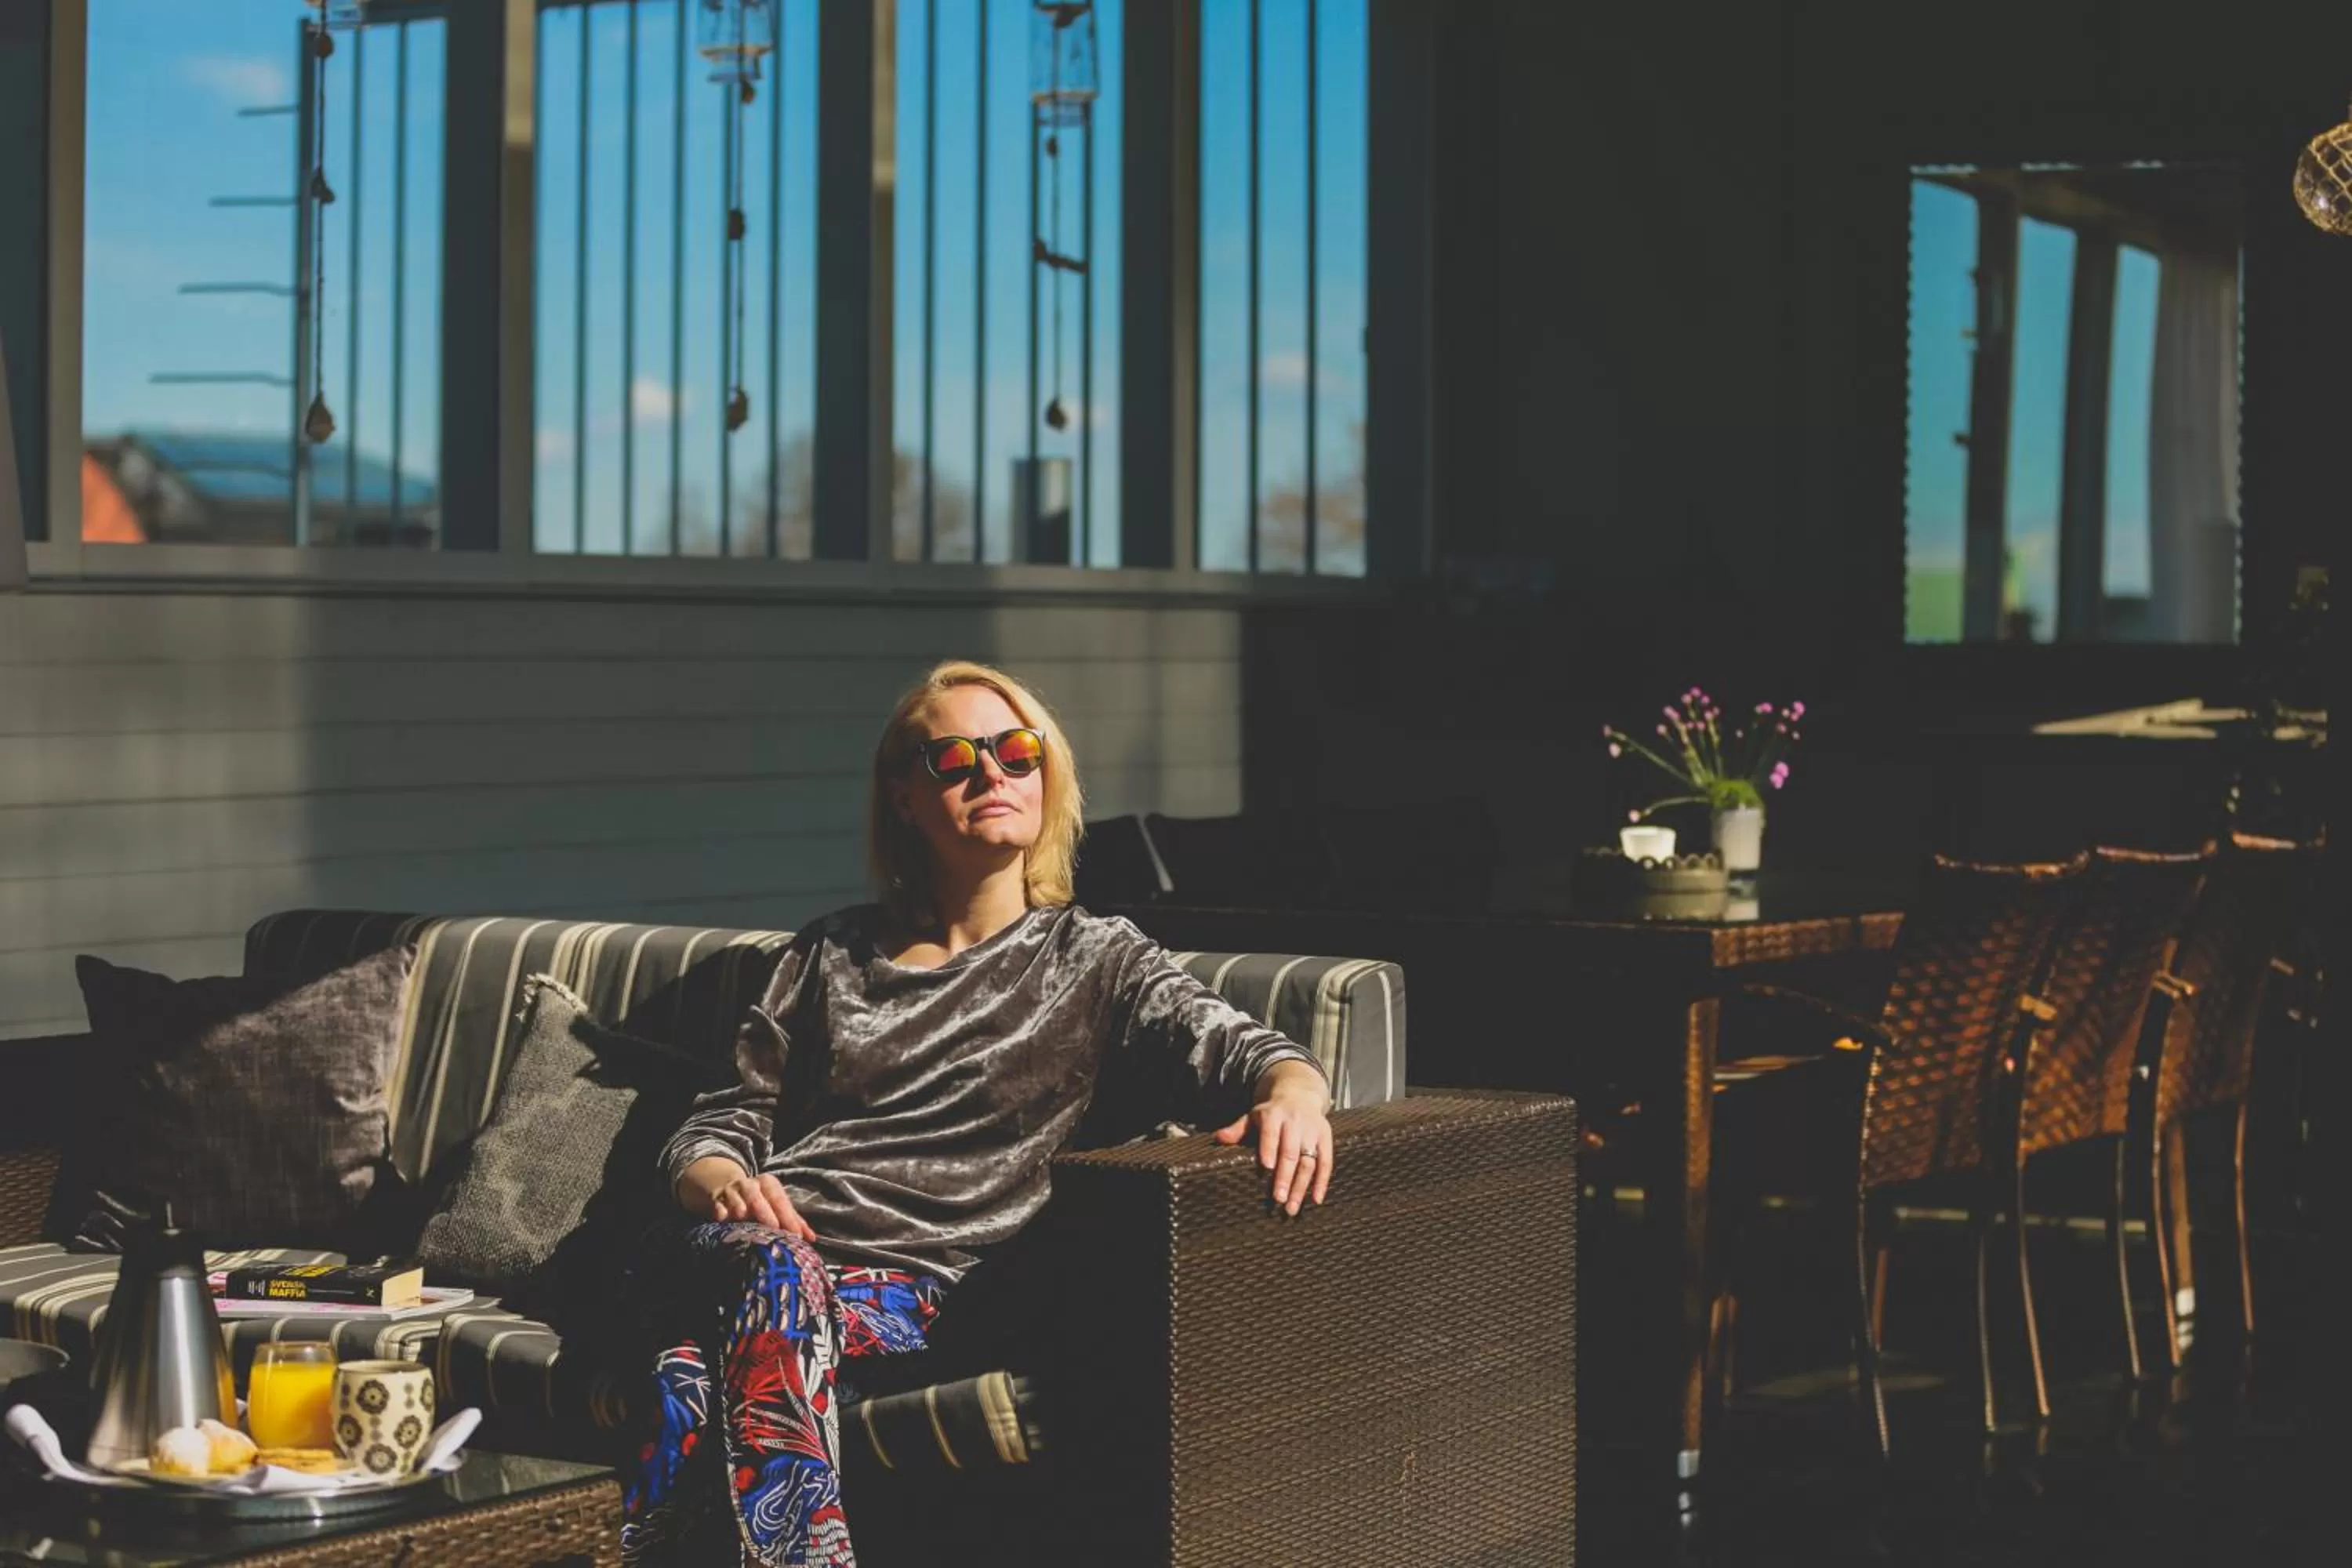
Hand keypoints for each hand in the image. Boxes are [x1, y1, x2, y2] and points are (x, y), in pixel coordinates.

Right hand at [676, 1156, 817, 1240]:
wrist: (723, 1186)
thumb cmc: (757, 1200)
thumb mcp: (775, 1204)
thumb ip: (793, 1220)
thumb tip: (812, 1238)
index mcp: (768, 1184)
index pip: (780, 1200)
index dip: (789, 1217)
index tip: (796, 1236)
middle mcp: (750, 1185)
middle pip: (758, 1197)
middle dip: (766, 1212)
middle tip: (774, 1228)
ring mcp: (731, 1191)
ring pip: (736, 1198)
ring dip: (740, 1208)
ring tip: (744, 1217)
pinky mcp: (715, 1199)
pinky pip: (717, 1204)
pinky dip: (720, 1211)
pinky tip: (722, 1218)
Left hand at [1212, 1061, 1333, 1216]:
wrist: (1300, 1095)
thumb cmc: (1271, 1113)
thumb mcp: (1254, 1116)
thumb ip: (1238, 1129)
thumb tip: (1218, 1138)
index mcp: (1274, 1115)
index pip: (1271, 1133)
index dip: (1269, 1149)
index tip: (1266, 1168)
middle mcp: (1295, 1122)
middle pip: (1290, 1153)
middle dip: (1284, 1177)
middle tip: (1278, 1199)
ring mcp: (1312, 1130)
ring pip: (1308, 1161)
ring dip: (1301, 1186)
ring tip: (1292, 1207)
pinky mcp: (1326, 1138)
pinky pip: (1326, 1162)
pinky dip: (1322, 1182)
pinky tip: (1316, 1199)